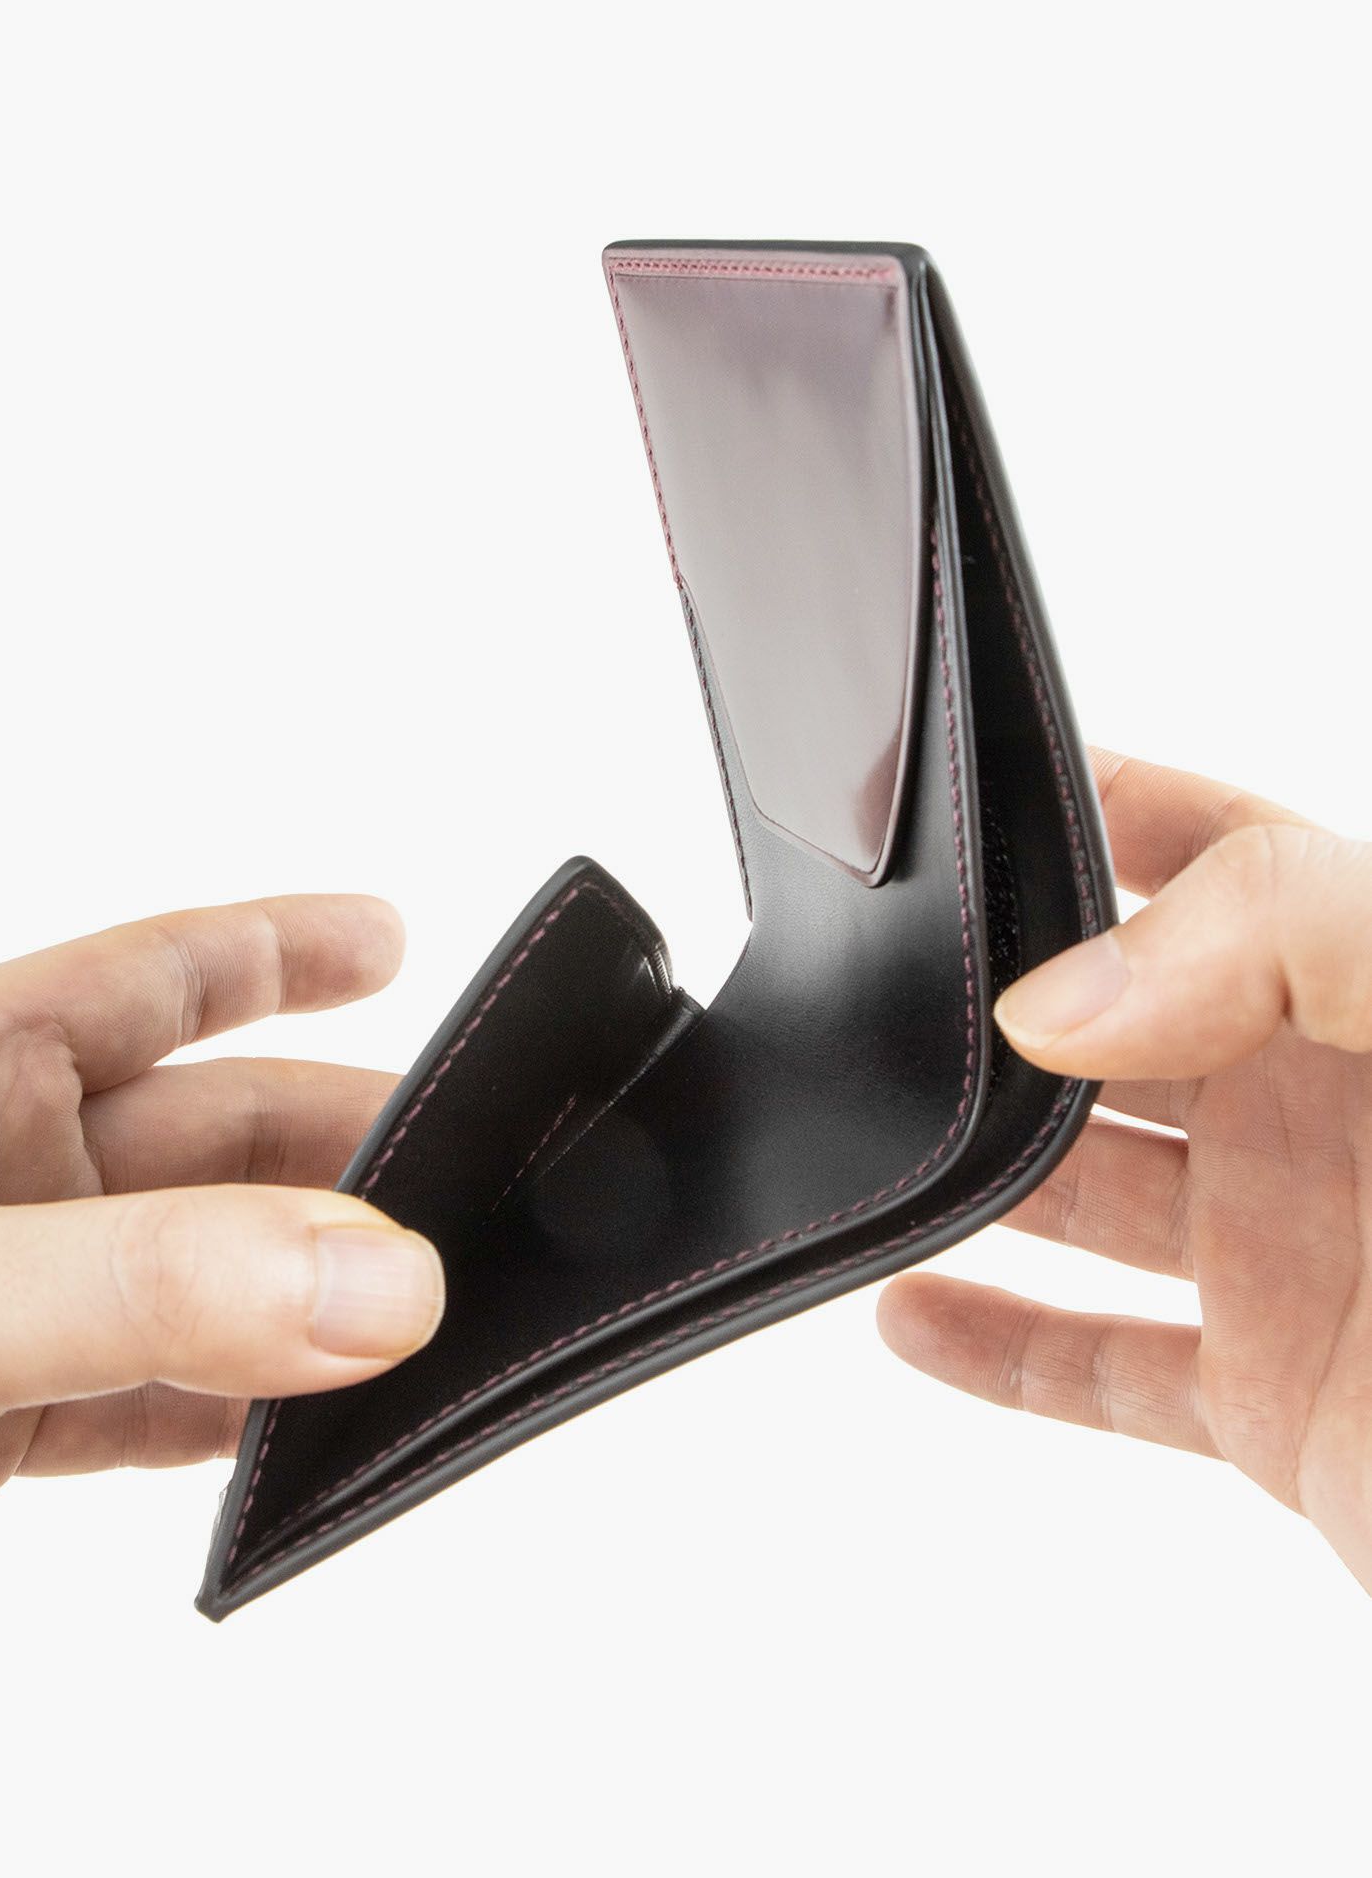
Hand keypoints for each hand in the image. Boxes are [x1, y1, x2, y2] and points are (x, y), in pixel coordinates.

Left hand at [0, 896, 442, 1674]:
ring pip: (195, 1271)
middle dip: (337, 1158)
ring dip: (302, 1292)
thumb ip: (152, 1289)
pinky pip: (153, 1393)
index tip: (397, 938)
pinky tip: (305, 1424)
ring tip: (416, 1309)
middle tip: (466, 1190)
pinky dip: (240, 1407)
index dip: (280, 946)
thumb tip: (375, 1276)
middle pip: (208, 1135)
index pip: (152, 974)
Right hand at [878, 752, 1371, 1590]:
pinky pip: (1101, 1373)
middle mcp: (1327, 1107)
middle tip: (872, 991)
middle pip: (1110, 1029)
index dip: (1093, 805)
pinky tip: (910, 1315)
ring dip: (977, 1176)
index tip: (958, 791)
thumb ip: (1285, 938)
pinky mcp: (1274, 1407)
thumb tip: (1062, 996)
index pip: (1211, 853)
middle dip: (996, 1004)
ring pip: (1083, 1199)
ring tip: (872, 1142)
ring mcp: (1296, 1258)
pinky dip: (999, 1352)